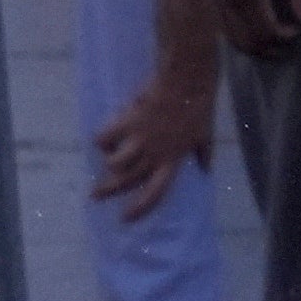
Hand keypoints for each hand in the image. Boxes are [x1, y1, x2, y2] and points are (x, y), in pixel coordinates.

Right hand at [90, 55, 212, 216]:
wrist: (186, 82)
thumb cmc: (198, 108)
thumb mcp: (206, 136)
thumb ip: (204, 154)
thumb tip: (205, 169)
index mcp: (173, 161)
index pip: (155, 193)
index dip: (139, 208)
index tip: (125, 218)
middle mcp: (154, 155)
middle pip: (127, 180)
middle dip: (108, 191)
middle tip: (94, 196)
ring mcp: (140, 139)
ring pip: (115, 162)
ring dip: (109, 162)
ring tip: (106, 158)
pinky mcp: (128, 121)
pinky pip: (105, 137)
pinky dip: (101, 140)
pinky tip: (102, 138)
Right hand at [190, 0, 300, 59]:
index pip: (267, 33)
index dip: (286, 39)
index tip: (300, 31)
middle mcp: (225, 1)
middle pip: (249, 43)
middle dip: (271, 50)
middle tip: (290, 46)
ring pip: (234, 40)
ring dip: (256, 47)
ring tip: (276, 42)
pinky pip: (225, 28)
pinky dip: (242, 36)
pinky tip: (258, 28)